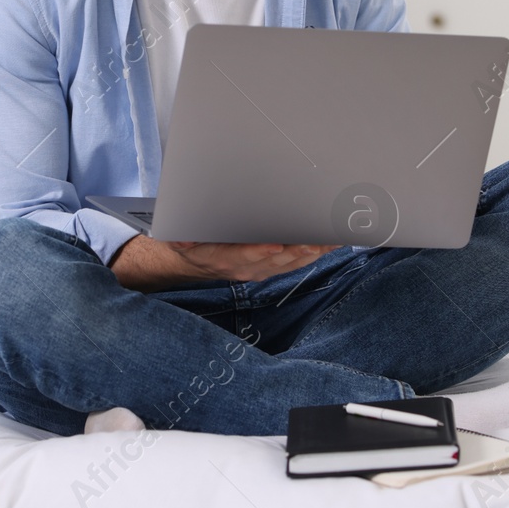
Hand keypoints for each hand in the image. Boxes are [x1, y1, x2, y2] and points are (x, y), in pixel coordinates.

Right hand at [166, 241, 339, 282]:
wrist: (193, 263)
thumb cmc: (192, 244)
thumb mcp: (179, 237)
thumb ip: (181, 237)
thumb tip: (183, 235)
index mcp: (222, 258)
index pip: (244, 255)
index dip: (260, 251)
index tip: (276, 244)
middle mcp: (245, 269)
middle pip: (275, 260)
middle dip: (296, 249)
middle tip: (315, 238)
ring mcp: (260, 271)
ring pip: (289, 263)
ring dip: (311, 252)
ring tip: (329, 239)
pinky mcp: (270, 270)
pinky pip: (294, 264)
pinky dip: (312, 255)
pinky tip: (328, 244)